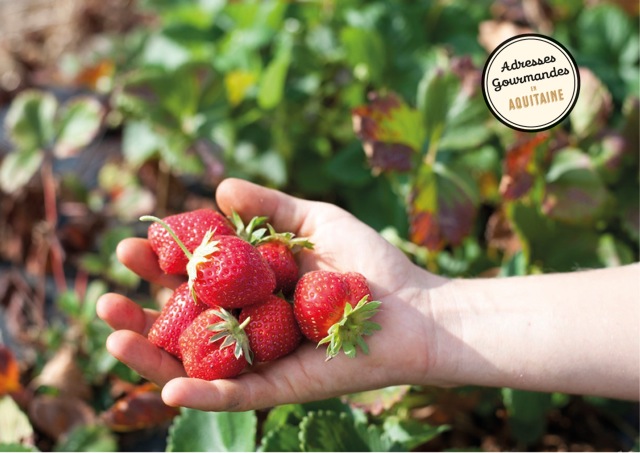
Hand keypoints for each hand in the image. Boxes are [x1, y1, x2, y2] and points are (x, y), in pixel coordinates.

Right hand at [97, 178, 445, 410]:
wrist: (414, 309)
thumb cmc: (369, 263)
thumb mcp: (313, 221)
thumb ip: (268, 205)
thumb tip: (218, 187)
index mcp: (253, 287)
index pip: (194, 277)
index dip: (162, 264)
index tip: (133, 244)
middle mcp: (249, 324)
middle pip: (183, 321)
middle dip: (142, 308)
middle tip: (108, 291)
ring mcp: (261, 359)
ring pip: (195, 363)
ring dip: (150, 354)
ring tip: (112, 332)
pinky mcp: (281, 387)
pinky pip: (235, 394)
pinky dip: (201, 393)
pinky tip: (167, 384)